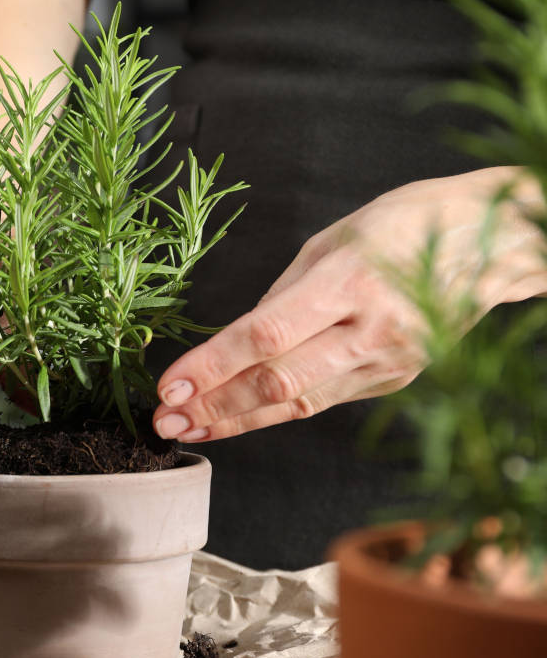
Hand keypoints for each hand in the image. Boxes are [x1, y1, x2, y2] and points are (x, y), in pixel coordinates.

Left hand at [152, 167, 546, 442]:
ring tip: (187, 431)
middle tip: (163, 423)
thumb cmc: (404, 226)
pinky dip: (276, 412)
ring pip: (299, 403)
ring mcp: (389, 361)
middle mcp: (372, 328)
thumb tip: (234, 341)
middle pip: (278, 382)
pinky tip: (237, 418)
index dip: (212, 366)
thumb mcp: (333, 239)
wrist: (493, 245)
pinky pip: (324, 399)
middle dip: (214, 407)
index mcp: (350, 279)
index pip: (265, 335)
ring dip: (237, 421)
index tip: (169, 386)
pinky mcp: (396, 379)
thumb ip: (282, 294)